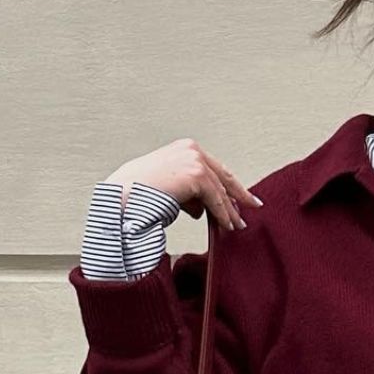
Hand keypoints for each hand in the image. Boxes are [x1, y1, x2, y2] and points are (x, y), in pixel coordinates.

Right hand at [104, 138, 262, 231]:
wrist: (122, 198)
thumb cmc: (136, 196)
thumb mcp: (168, 191)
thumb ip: (188, 195)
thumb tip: (202, 209)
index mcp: (183, 148)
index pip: (213, 167)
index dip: (228, 183)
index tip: (242, 195)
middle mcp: (190, 150)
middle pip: (222, 175)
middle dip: (237, 194)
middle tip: (252, 207)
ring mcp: (194, 160)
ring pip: (220, 189)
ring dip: (229, 210)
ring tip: (236, 225)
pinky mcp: (196, 175)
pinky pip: (215, 199)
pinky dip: (223, 214)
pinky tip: (228, 226)